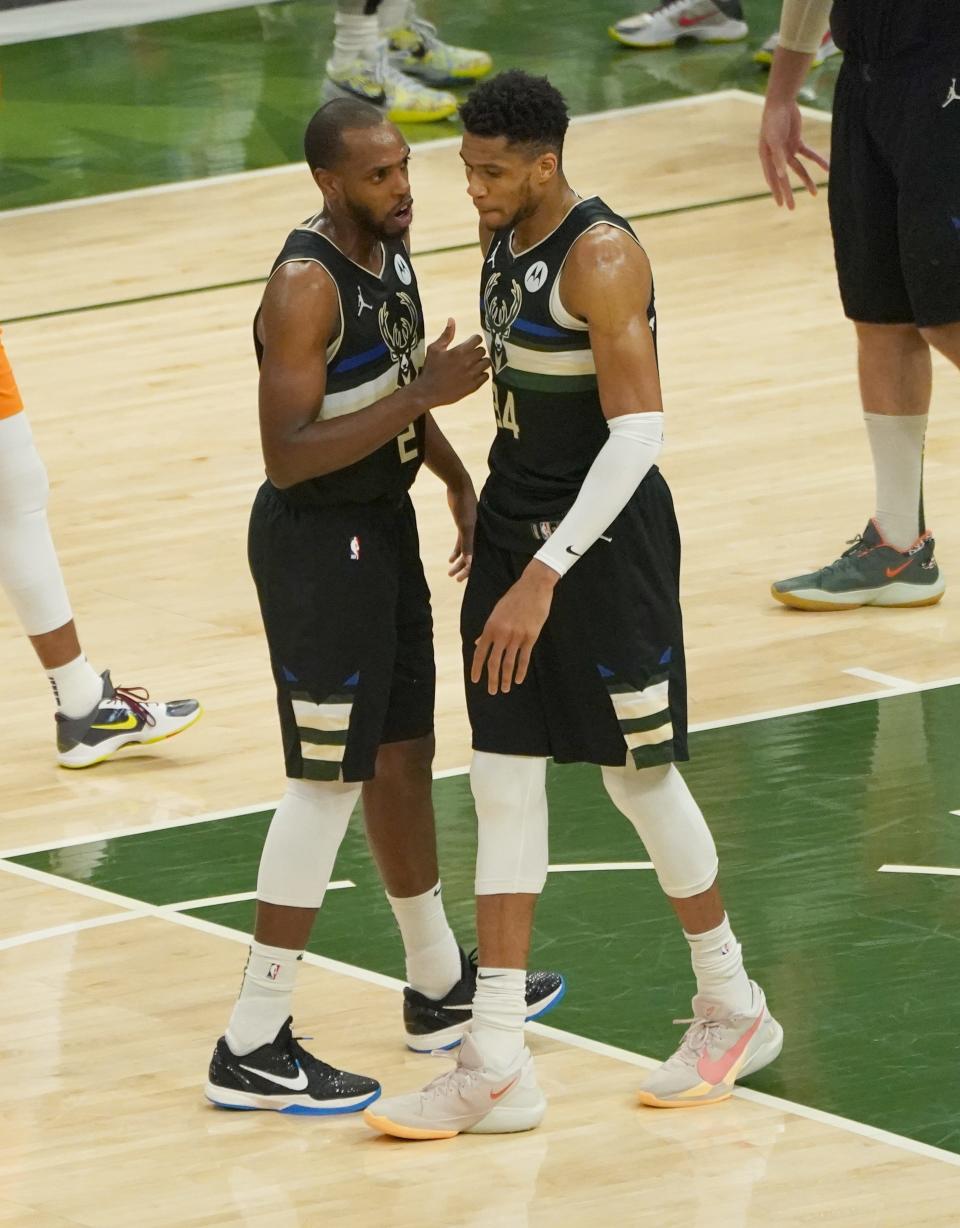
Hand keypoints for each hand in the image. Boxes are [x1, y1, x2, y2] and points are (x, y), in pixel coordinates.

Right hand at [418, 318, 490, 408]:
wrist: (428, 392)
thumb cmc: (430, 369)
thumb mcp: (434, 349)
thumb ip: (446, 335)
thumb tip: (452, 319)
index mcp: (459, 351)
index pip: (478, 339)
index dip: (474, 340)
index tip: (470, 343)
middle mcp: (468, 362)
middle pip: (483, 350)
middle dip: (477, 351)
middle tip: (469, 355)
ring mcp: (472, 375)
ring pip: (486, 363)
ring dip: (481, 362)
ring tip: (472, 365)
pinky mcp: (474, 386)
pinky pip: (486, 376)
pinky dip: (482, 374)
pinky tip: (473, 374)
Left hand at [446, 477, 476, 582]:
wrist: (459, 487)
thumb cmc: (464, 506)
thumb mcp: (465, 526)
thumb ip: (467, 544)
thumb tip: (470, 562)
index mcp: (481, 537)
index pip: (476, 558)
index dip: (469, 570)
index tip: (460, 579)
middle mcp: (478, 535)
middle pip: (471, 557)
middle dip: (463, 569)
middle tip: (454, 578)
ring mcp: (471, 531)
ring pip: (465, 551)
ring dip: (458, 562)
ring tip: (450, 572)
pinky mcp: (463, 526)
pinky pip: (461, 542)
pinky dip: (456, 551)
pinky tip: (450, 559)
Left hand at [471, 561, 557, 694]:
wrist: (534, 587)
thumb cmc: (514, 599)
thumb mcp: (496, 613)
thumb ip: (488, 631)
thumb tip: (478, 644)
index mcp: (491, 627)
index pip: (480, 652)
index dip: (477, 668)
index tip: (475, 680)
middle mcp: (502, 633)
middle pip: (494, 662)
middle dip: (492, 679)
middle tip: (492, 691)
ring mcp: (517, 635)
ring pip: (509, 663)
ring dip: (506, 678)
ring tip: (505, 689)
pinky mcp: (531, 636)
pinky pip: (524, 658)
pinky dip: (521, 671)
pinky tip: (519, 680)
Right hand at [758, 100, 828, 209]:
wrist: (781, 101)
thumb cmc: (773, 119)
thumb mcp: (775, 138)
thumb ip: (778, 157)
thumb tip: (782, 175)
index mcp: (767, 157)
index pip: (772, 178)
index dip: (776, 192)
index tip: (781, 205)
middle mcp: (776, 157)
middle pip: (784, 178)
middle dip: (789, 192)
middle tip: (792, 208)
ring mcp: (786, 150)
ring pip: (798, 169)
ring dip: (806, 180)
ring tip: (815, 193)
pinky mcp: (796, 142)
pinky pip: (808, 155)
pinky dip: (817, 161)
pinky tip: (827, 168)